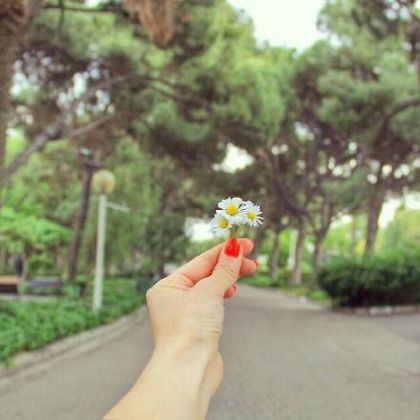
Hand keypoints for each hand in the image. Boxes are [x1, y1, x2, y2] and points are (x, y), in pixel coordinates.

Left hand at [145, 238, 256, 394]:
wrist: (189, 370)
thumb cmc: (190, 330)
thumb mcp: (209, 292)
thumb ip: (224, 269)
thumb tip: (235, 248)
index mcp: (168, 286)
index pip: (201, 261)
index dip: (224, 250)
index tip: (244, 242)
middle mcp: (174, 298)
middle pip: (206, 273)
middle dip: (230, 265)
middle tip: (252, 259)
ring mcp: (186, 313)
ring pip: (211, 287)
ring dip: (228, 278)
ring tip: (247, 271)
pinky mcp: (198, 326)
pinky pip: (212, 302)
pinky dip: (224, 293)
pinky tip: (233, 290)